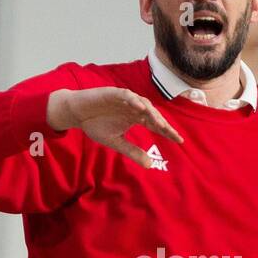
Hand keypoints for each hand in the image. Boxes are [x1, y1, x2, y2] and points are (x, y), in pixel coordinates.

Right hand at [47, 87, 183, 167]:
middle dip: (163, 124)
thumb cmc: (96, 124)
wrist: (77, 114)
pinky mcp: (113, 93)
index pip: (155, 124)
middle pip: (153, 114)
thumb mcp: (116, 142)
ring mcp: (125, 99)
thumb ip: (132, 151)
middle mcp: (133, 107)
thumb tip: (150, 165)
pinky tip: (141, 108)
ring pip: (142, 103)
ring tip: (160, 123)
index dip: (167, 132)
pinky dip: (134, 101)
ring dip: (152, 112)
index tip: (179, 141)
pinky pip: (127, 95)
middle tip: (172, 134)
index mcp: (135, 117)